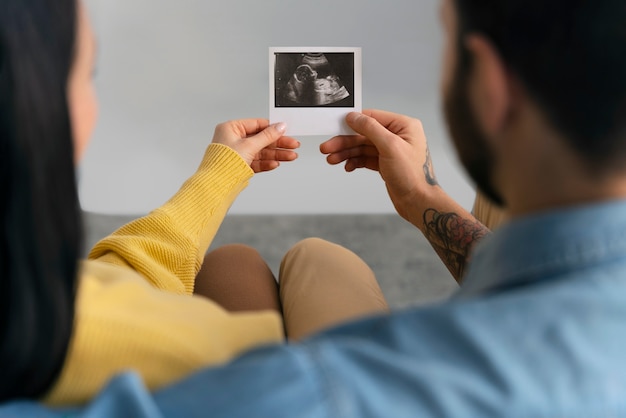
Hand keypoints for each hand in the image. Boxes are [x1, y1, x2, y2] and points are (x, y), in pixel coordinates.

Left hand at [212, 119, 299, 172]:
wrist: (216, 185)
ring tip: (290, 156)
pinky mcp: (241, 165)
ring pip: (261, 152)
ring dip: (276, 154)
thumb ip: (267, 136)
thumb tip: (279, 127)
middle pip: (261, 139)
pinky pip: (257, 162)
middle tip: (292, 145)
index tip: (285, 131)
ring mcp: (238, 153)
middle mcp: (233, 139)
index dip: (273, 128)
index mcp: (231, 128)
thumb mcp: (249, 145)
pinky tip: (276, 163)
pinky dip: (267, 163)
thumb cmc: (223, 163)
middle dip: (278, 144)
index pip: (257, 125)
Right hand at [320, 109, 437, 221]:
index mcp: (404, 126)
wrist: (418, 201)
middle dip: (345, 142)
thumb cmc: (412, 175)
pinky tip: (347, 166)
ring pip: (362, 147)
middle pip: (364, 134)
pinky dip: (355, 161)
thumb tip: (354, 117)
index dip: (352, 122)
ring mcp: (391, 150)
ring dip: (346, 153)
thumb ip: (370, 129)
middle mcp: (398, 136)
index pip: (372, 118)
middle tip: (327, 148)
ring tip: (331, 159)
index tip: (335, 126)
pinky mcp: (385, 163)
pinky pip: (365, 158)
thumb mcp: (390, 146)